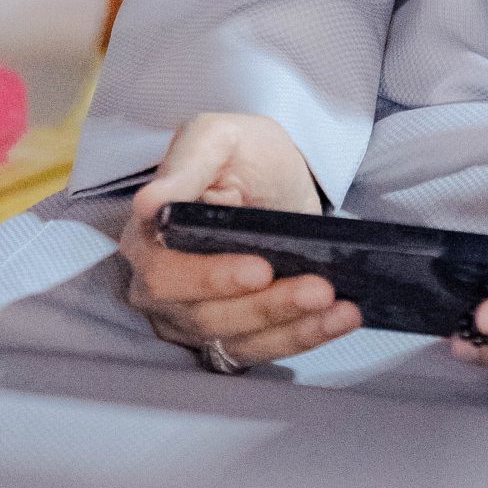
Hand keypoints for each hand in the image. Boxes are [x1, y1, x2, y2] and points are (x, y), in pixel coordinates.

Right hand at [120, 112, 360, 369]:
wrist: (278, 179)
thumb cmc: (243, 155)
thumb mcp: (220, 137)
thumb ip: (188, 163)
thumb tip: (150, 203)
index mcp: (148, 236)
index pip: (166, 272)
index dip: (211, 278)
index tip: (260, 269)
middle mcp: (160, 287)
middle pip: (203, 315)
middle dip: (263, 306)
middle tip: (317, 288)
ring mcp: (191, 319)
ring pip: (236, 338)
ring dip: (292, 326)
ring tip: (337, 305)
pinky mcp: (226, 338)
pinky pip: (261, 350)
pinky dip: (303, 337)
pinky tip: (339, 319)